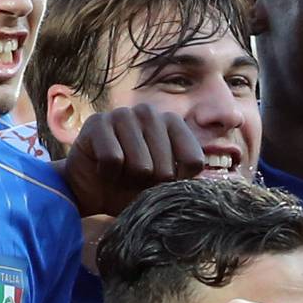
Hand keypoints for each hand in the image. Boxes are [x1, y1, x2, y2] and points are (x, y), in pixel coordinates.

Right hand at [60, 105, 210, 220]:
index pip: (194, 160)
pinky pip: (114, 160)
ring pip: (140, 165)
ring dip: (128, 179)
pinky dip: (108, 174)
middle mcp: (150, 113)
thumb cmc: (131, 186)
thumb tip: (212, 189)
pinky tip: (103, 169)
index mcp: (173, 124)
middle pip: (167, 167)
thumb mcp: (165, 186)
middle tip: (135, 179)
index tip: (163, 182)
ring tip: (121, 173)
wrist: (90, 189)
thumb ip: (188, 181)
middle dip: (150, 184)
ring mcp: (123, 114)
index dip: (178, 182)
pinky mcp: (97, 123)